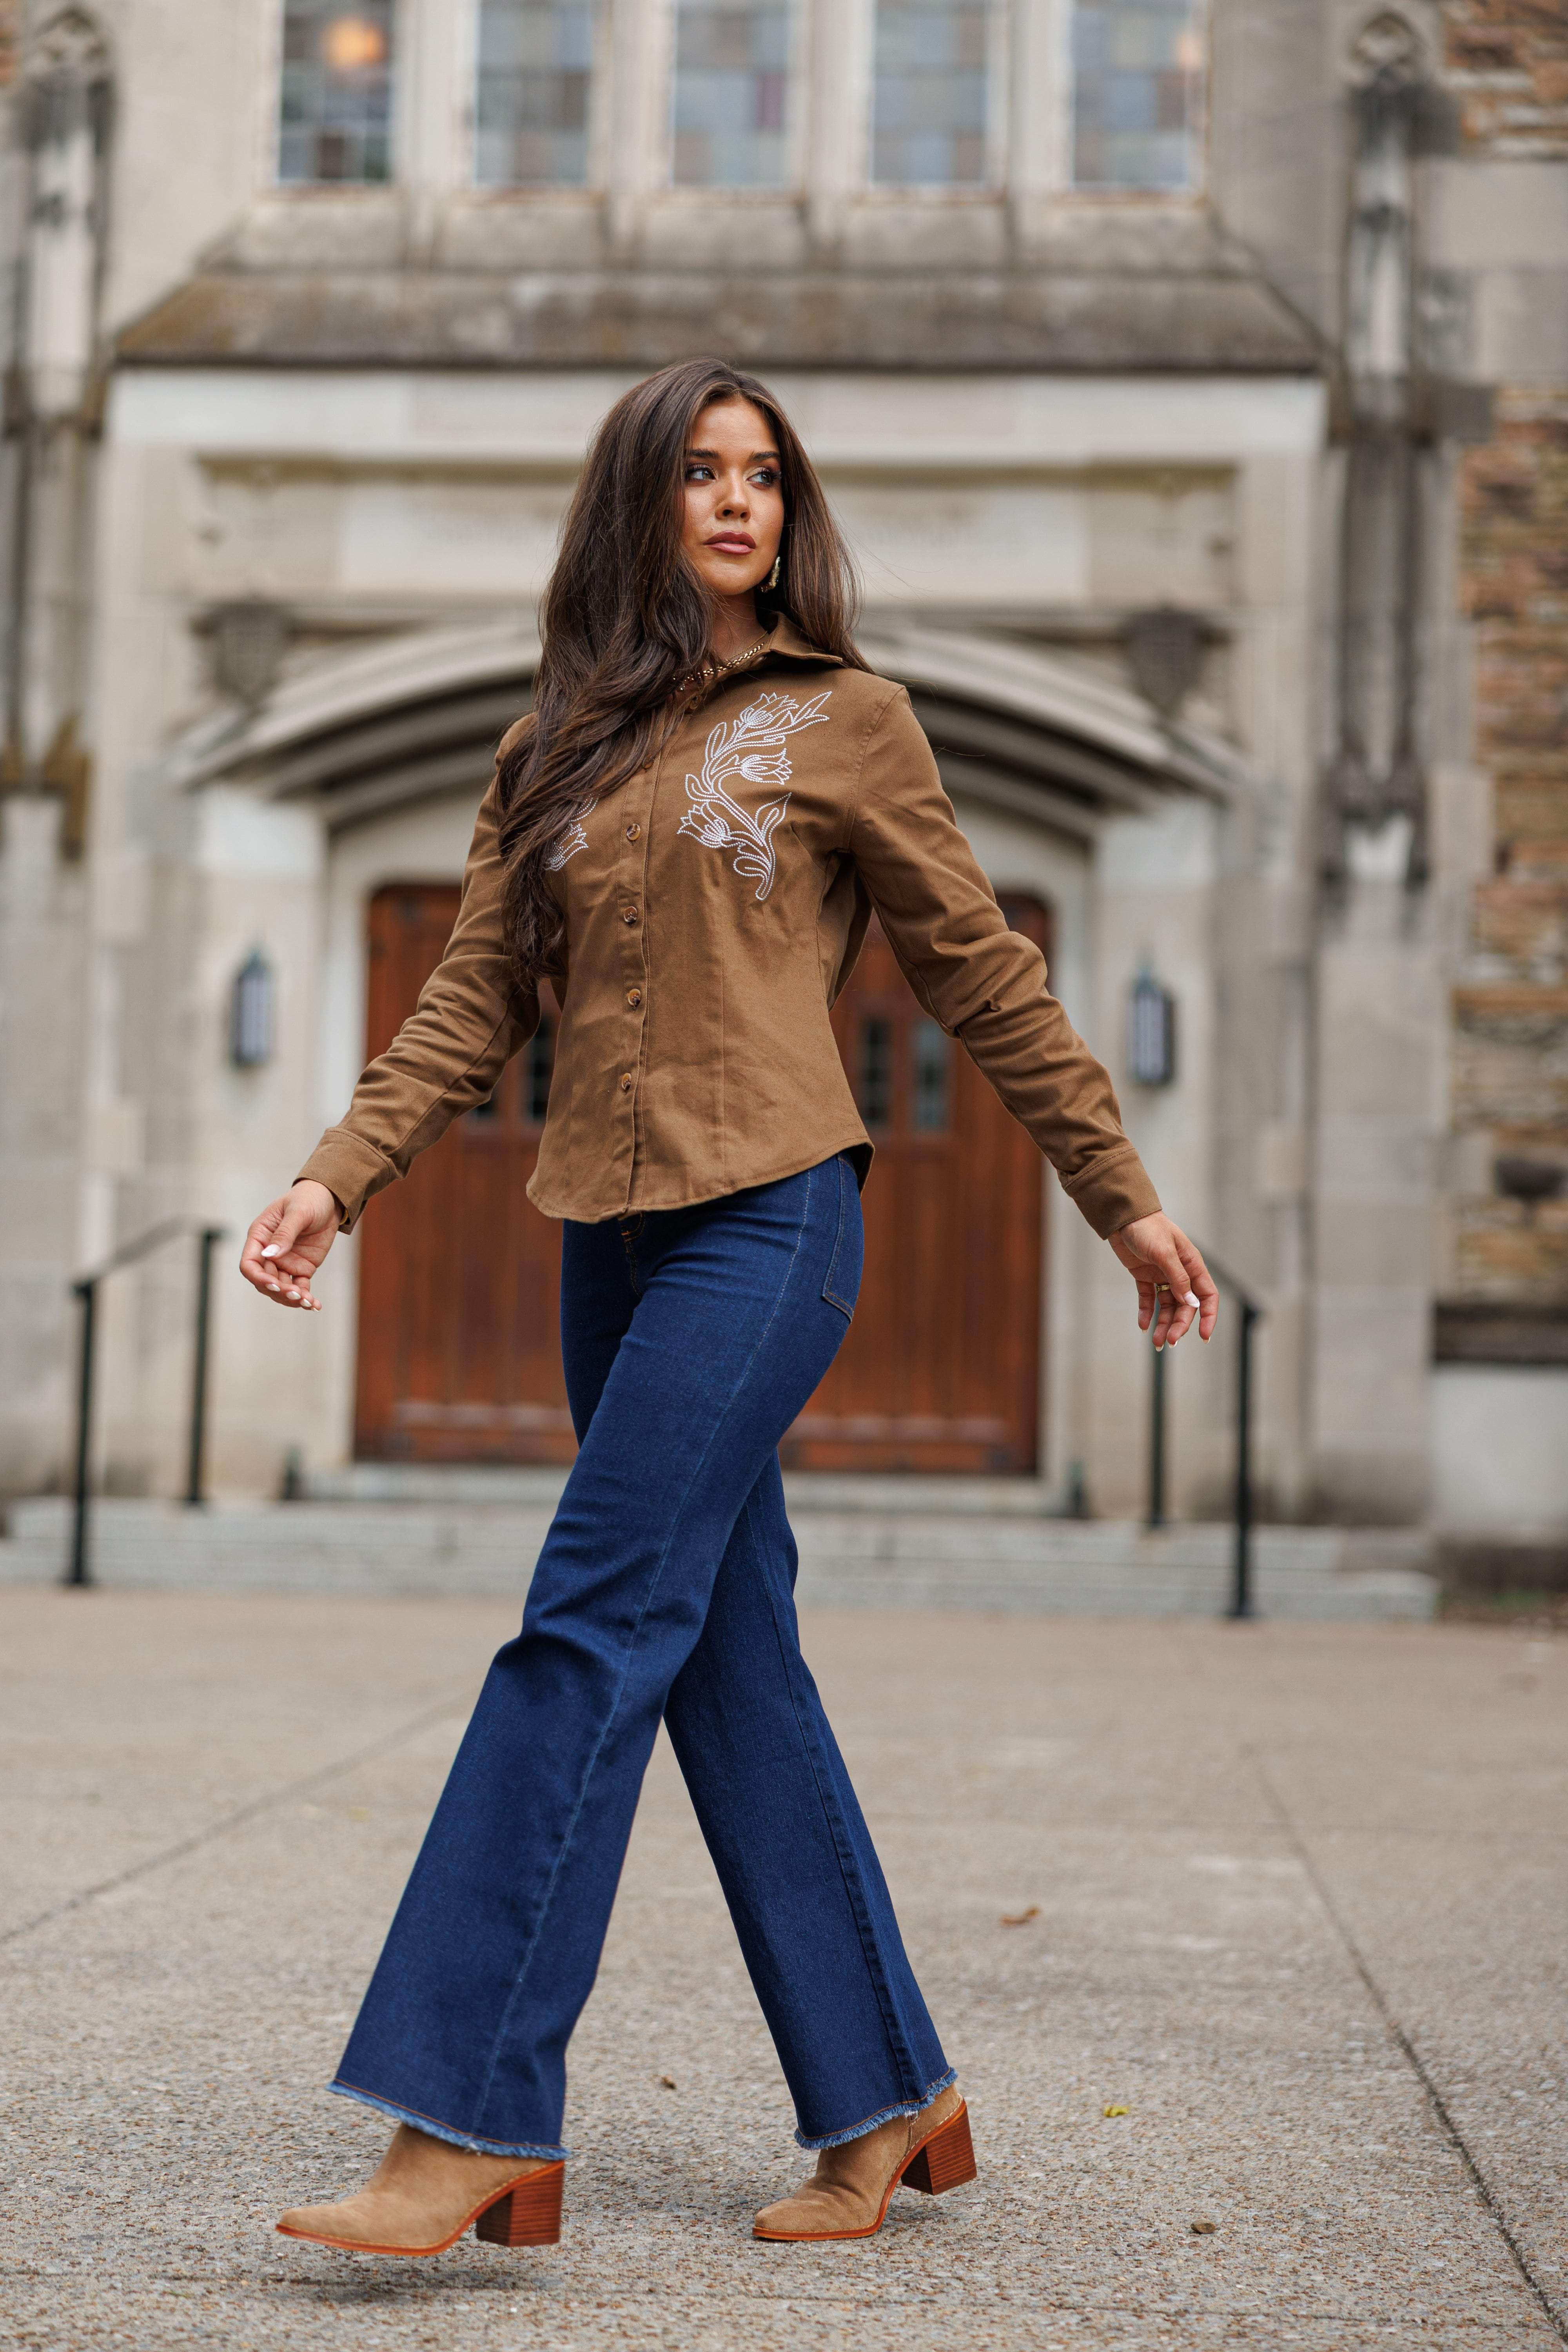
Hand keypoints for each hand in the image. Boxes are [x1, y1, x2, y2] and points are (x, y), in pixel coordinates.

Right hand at [239, 1181, 341, 1311]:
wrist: (329, 1199)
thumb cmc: (308, 1199)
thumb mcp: (297, 1212)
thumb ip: (284, 1233)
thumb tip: (270, 1254)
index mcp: (260, 1236)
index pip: (249, 1264)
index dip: (258, 1278)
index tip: (275, 1284)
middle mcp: (269, 1253)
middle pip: (265, 1281)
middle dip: (279, 1291)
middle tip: (297, 1295)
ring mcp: (285, 1262)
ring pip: (282, 1288)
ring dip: (292, 1298)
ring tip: (308, 1302)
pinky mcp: (301, 1268)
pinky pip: (299, 1287)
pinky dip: (306, 1297)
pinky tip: (315, 1305)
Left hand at [1109, 1214, 1218, 1348]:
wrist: (1122, 1216)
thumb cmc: (1148, 1228)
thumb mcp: (1164, 1253)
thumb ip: (1178, 1278)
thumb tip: (1192, 1303)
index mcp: (1192, 1265)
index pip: (1207, 1295)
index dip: (1208, 1317)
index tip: (1203, 1336)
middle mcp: (1180, 1272)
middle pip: (1185, 1306)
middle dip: (1179, 1325)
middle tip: (1168, 1341)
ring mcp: (1162, 1275)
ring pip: (1167, 1306)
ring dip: (1163, 1324)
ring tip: (1156, 1342)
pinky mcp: (1144, 1276)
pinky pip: (1149, 1299)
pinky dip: (1147, 1313)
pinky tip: (1143, 1325)